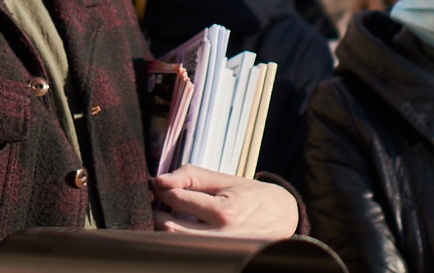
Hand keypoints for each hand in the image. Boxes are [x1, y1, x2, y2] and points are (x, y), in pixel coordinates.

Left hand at [152, 165, 298, 238]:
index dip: (161, 189)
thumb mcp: (224, 179)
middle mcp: (221, 235)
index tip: (157, 184)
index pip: (178, 199)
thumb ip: (191, 177)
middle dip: (155, 212)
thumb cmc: (250, 194)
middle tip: (152, 200)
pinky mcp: (218, 256)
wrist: (282, 217)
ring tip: (160, 214)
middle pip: (170, 228)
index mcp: (224, 211)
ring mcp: (219, 250)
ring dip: (161, 228)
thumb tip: (158, 181)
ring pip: (175, 243)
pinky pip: (188, 250)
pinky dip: (175, 240)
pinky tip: (174, 228)